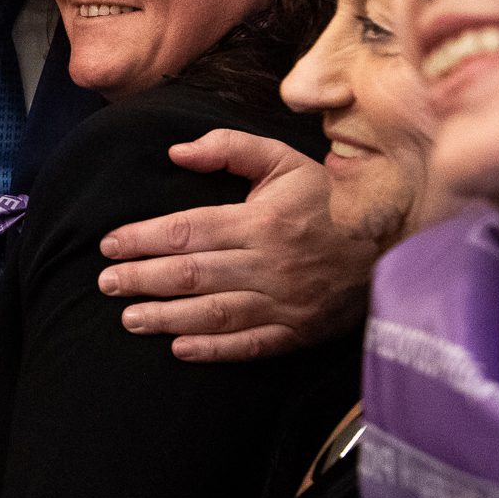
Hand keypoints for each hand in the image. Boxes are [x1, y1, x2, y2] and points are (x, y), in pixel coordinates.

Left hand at [96, 130, 373, 362]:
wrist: (392, 244)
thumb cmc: (329, 198)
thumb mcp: (284, 159)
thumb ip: (229, 148)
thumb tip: (177, 152)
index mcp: (262, 221)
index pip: (187, 230)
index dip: (143, 239)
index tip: (109, 245)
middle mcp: (269, 263)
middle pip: (192, 273)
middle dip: (142, 278)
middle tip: (106, 283)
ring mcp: (284, 301)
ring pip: (213, 313)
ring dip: (166, 317)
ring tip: (129, 319)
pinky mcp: (297, 331)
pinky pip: (250, 345)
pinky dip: (213, 349)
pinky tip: (179, 349)